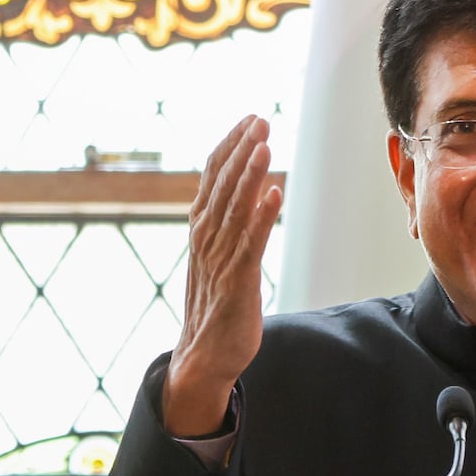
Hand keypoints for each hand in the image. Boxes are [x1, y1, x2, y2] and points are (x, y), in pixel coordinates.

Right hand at [162, 116, 283, 435]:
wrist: (203, 356)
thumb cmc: (215, 307)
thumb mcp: (216, 258)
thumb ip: (226, 225)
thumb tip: (249, 194)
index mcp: (200, 230)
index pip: (213, 178)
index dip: (230, 147)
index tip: (249, 119)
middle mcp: (206, 239)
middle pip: (223, 185)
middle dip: (242, 150)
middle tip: (260, 119)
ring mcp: (219, 260)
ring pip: (235, 208)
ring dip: (250, 174)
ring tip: (264, 144)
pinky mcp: (237, 283)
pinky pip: (250, 244)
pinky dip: (262, 217)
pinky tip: (275, 193)